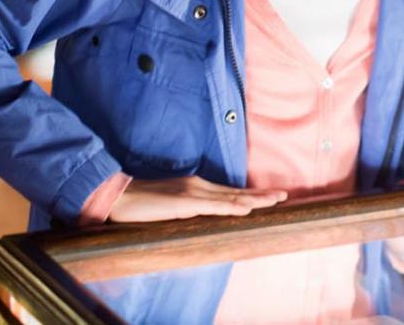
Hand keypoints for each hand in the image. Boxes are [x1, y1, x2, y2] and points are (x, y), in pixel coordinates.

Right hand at [108, 176, 286, 222]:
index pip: (230, 192)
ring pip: (230, 197)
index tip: (271, 195)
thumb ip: (189, 208)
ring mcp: (192, 193)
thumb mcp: (172, 205)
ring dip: (254, 199)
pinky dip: (231, 207)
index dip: (251, 194)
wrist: (119, 196)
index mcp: (196, 187)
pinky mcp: (184, 203)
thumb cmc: (143, 202)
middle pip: (236, 191)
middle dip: (261, 194)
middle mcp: (199, 186)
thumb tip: (203, 217)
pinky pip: (212, 206)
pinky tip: (246, 210)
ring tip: (274, 200)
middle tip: (284, 195)